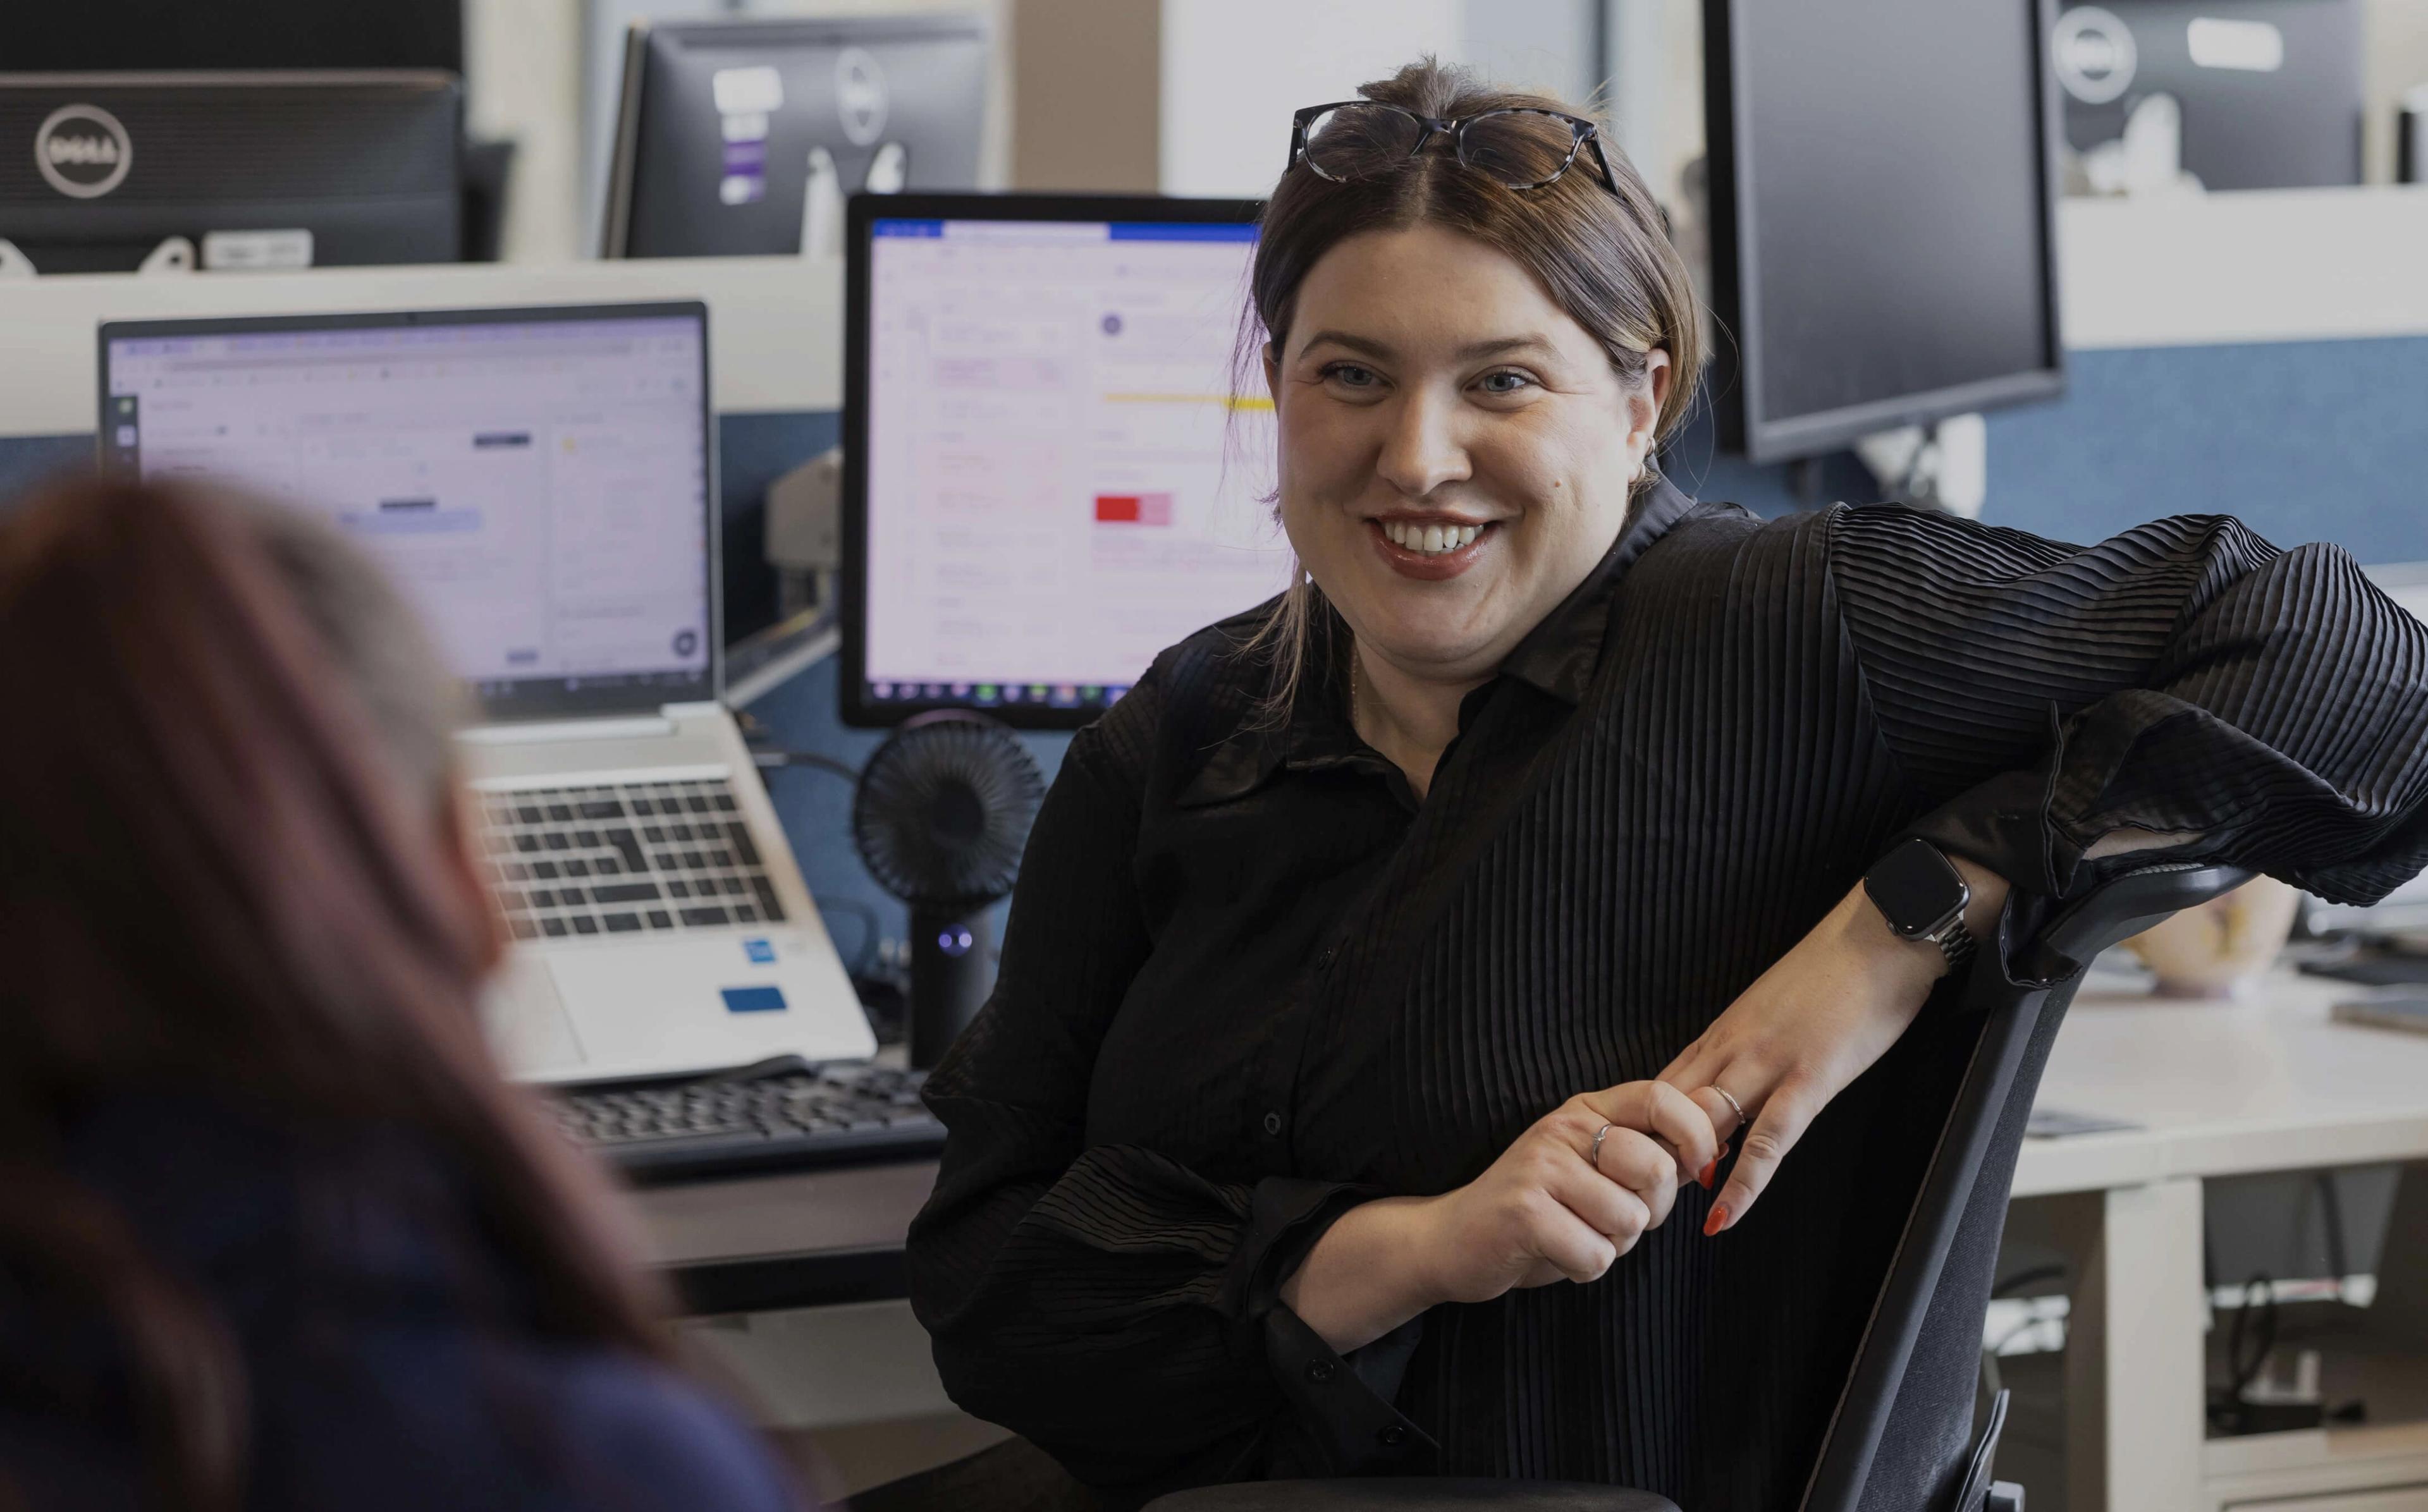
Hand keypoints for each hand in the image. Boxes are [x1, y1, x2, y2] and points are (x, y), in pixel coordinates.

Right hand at [1416, 1080, 1719, 1301]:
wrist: (1453, 1239)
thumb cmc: (1539, 1210)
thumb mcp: (1595, 1170)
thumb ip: (1652, 1154)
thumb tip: (1722, 1137)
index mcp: (1585, 1110)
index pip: (1662, 1097)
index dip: (1697, 1134)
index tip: (1698, 1169)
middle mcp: (1562, 1128)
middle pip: (1656, 1170)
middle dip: (1650, 1212)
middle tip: (1613, 1219)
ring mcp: (1541, 1167)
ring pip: (1629, 1222)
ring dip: (1613, 1245)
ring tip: (1575, 1234)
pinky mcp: (1525, 1211)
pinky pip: (1597, 1255)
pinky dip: (1584, 1268)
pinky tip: (1554, 1253)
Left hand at [1659, 860, 2007, 1234]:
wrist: (1884, 933)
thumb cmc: (1836, 973)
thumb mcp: (1775, 1008)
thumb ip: (1747, 1048)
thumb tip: (1731, 1091)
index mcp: (1724, 1031)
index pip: (1663, 1087)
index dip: (1641, 1129)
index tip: (1626, 1165)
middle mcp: (1733, 1046)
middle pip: (1671, 1110)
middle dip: (1648, 1156)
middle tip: (1630, 1200)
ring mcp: (1767, 1062)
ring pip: (1704, 1123)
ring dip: (1680, 1171)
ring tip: (1659, 1215)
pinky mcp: (1809, 1078)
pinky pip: (1768, 1140)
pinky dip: (1742, 1182)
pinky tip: (1722, 1214)